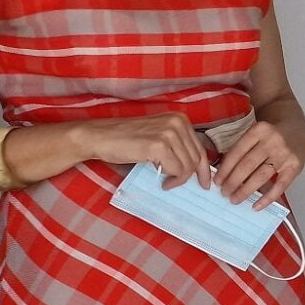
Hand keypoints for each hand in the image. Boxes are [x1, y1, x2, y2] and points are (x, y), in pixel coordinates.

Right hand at [76, 113, 209, 188]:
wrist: (99, 137)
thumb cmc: (125, 139)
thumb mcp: (158, 137)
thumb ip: (177, 146)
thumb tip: (197, 168)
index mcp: (179, 119)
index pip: (200, 148)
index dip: (204, 168)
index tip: (205, 182)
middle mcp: (177, 122)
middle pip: (197, 158)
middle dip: (191, 176)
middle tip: (176, 185)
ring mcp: (169, 133)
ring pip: (188, 166)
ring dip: (179, 179)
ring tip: (166, 182)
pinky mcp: (159, 145)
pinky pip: (177, 170)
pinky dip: (173, 180)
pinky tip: (163, 182)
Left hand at [214, 121, 304, 207]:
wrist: (296, 128)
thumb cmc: (271, 134)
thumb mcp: (256, 133)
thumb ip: (243, 148)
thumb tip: (224, 173)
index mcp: (258, 130)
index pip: (237, 152)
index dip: (225, 169)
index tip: (217, 181)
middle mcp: (272, 141)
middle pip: (248, 165)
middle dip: (233, 181)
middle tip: (224, 193)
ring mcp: (285, 154)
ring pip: (261, 176)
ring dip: (246, 190)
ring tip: (235, 199)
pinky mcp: (295, 166)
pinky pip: (280, 186)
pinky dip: (268, 198)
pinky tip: (257, 206)